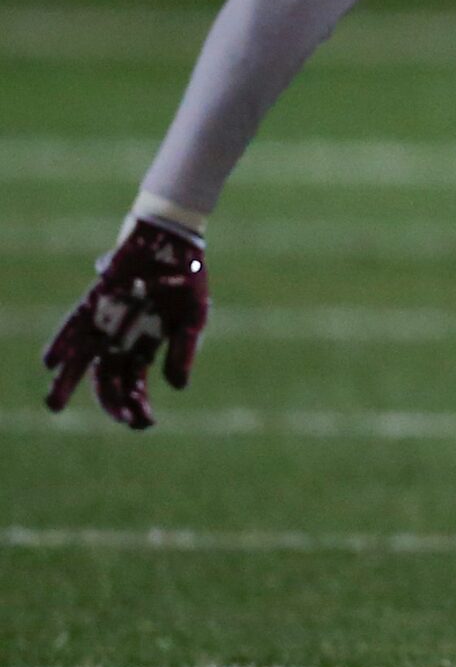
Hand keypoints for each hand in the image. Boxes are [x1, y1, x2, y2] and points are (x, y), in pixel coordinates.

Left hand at [42, 218, 208, 428]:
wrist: (173, 240)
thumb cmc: (187, 278)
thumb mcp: (193, 320)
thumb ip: (183, 352)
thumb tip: (176, 388)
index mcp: (146, 344)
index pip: (134, 383)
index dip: (137, 405)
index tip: (143, 423)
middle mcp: (121, 337)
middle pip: (105, 377)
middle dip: (103, 402)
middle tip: (111, 426)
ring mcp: (107, 320)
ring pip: (83, 358)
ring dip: (67, 381)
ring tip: (53, 406)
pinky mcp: (96, 300)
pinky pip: (75, 325)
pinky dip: (63, 344)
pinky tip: (50, 362)